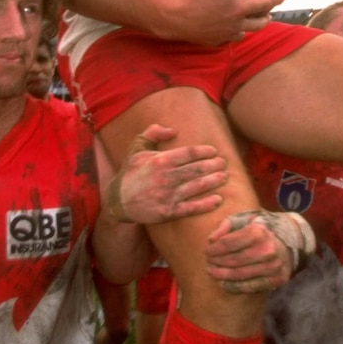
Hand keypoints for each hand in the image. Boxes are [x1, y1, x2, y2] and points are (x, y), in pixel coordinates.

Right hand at [107, 124, 226, 222]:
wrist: (117, 200)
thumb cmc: (131, 171)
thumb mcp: (137, 147)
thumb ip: (154, 132)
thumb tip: (173, 130)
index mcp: (160, 160)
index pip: (188, 153)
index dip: (204, 152)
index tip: (214, 151)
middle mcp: (165, 177)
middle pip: (196, 169)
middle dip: (213, 165)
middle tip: (224, 164)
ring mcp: (167, 196)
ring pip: (197, 187)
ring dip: (213, 181)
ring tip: (225, 177)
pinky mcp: (168, 212)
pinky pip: (191, 208)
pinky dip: (206, 204)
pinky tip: (218, 200)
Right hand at [159, 0, 288, 44]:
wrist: (175, 18)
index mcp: (239, 8)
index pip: (265, 3)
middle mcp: (236, 23)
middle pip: (259, 24)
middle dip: (266, 18)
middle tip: (268, 14)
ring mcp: (225, 34)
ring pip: (243, 34)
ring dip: (248, 28)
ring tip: (248, 25)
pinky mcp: (213, 41)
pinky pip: (227, 39)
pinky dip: (231, 34)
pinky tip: (227, 31)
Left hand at [205, 210, 315, 293]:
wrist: (288, 243)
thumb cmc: (260, 231)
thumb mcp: (245, 220)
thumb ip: (226, 226)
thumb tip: (210, 240)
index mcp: (258, 231)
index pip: (229, 243)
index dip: (215, 248)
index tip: (206, 251)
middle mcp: (267, 249)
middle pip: (234, 260)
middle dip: (217, 262)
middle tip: (208, 263)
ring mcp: (273, 266)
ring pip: (240, 275)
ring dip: (222, 275)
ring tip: (212, 272)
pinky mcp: (277, 279)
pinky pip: (250, 286)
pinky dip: (234, 286)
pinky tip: (223, 283)